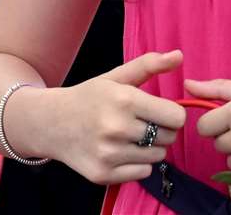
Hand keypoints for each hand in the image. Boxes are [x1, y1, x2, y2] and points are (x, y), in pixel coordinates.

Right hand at [47, 50, 188, 184]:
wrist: (51, 123)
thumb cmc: (89, 97)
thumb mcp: (116, 76)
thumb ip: (149, 65)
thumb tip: (179, 56)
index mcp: (125, 100)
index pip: (176, 117)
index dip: (172, 113)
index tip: (159, 111)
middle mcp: (117, 128)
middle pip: (169, 137)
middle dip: (162, 130)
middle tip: (142, 123)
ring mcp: (109, 154)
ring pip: (158, 156)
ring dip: (150, 148)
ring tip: (130, 137)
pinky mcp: (103, 175)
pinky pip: (143, 173)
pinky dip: (137, 164)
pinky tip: (121, 152)